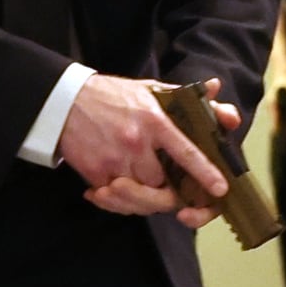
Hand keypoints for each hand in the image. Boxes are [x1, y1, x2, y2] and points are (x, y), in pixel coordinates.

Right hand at [58, 74, 229, 219]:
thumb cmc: (112, 96)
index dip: (205, 173)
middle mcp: (136, 142)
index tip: (221, 188)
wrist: (64, 101)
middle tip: (168, 190)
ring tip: (140, 188)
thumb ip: (185, 95)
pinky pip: (114, 199)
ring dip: (143, 197)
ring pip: (140, 196)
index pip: (186, 152)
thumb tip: (215, 87)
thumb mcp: (150, 89)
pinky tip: (115, 190)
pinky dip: (117, 200)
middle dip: (167, 191)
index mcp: (154, 120)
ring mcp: (114, 160)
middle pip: (162, 184)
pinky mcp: (94, 173)